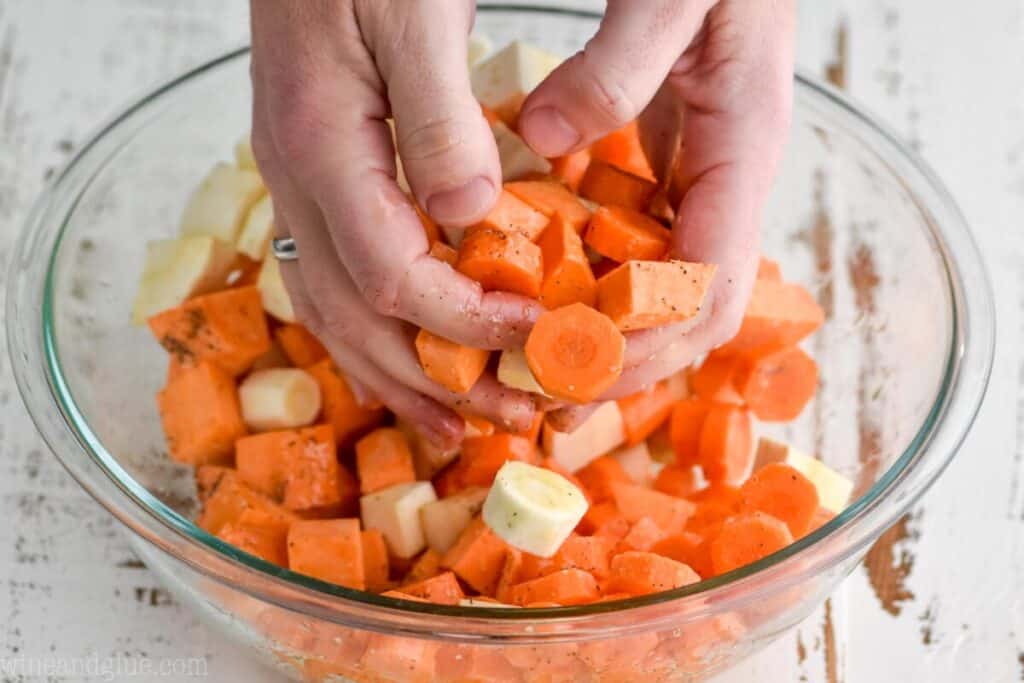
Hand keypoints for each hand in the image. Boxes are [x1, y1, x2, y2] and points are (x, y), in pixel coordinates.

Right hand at [249, 1, 540, 446]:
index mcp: (320, 148)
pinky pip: (339, 280)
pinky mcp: (319, 180)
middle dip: (435, 375)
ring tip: (457, 422)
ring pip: (338, 312)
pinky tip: (416, 358)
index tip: (540, 338)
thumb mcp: (414, 14)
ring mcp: (300, 186)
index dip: (467, 322)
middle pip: (357, 317)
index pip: (393, 276)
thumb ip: (440, 120)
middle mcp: (297, 182)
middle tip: (505, 418)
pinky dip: (382, 334)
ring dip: (402, 374)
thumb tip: (469, 217)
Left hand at [518, 0, 794, 427]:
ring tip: (537, 367)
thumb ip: (619, 64)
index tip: (575, 366)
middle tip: (545, 390)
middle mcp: (726, 180)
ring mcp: (700, 179)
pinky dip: (597, 287)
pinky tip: (546, 297)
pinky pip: (640, 249)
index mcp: (742, 150)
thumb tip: (544, 139)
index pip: (709, 284)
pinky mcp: (670, 168)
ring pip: (666, 290)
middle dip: (626, 361)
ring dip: (609, 339)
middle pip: (693, 310)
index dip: (649, 341)